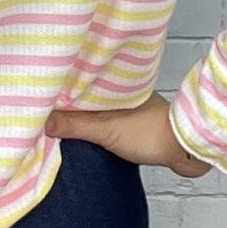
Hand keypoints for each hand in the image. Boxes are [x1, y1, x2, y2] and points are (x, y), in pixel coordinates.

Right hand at [44, 92, 213, 178]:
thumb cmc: (150, 134)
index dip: (61, 84)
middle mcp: (121, 89)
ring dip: (84, 111)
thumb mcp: (105, 130)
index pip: (80, 79)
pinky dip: (97, 122)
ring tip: (61, 117)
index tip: (41, 88)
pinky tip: (88, 131)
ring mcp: (130, 105)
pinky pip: (109, 118)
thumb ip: (74, 125)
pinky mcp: (136, 122)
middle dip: (70, 97)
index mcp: (113, 82)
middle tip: (46, 103)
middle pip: (87, 92)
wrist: (185, 148)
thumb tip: (43, 122)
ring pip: (98, 105)